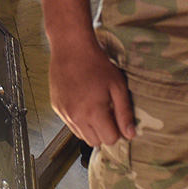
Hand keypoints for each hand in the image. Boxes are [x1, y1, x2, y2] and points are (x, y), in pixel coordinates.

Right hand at [48, 32, 137, 147]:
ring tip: (95, 108)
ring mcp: (64, 113)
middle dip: (104, 132)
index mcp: (93, 112)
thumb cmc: (96, 63)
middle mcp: (76, 117)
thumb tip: (130, 134)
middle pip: (95, 141)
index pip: (109, 140)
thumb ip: (124, 113)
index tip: (118, 118)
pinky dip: (79, 119)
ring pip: (81, 135)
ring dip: (91, 128)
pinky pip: (70, 124)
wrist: (71, 47)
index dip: (117, 131)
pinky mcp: (57, 107)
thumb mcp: (117, 86)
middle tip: (108, 113)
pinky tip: (83, 102)